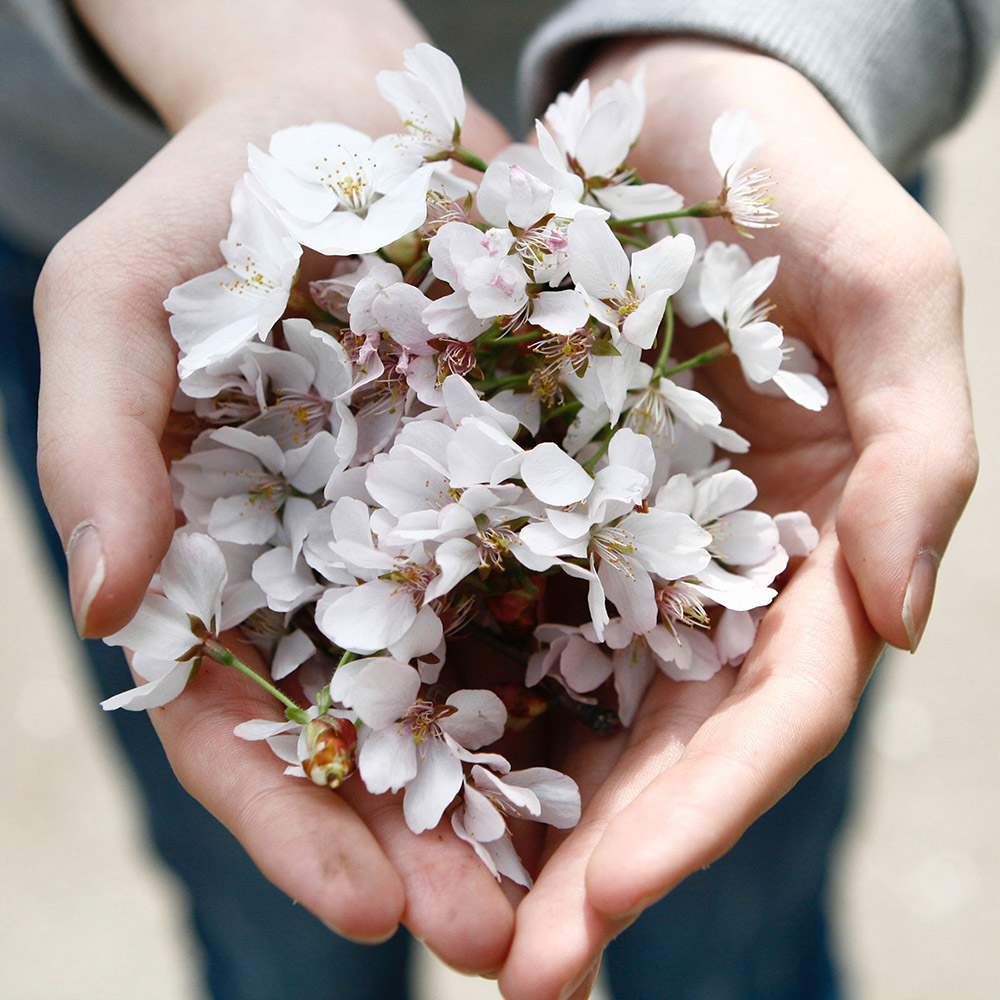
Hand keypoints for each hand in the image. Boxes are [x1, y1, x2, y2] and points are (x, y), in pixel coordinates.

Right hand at [34, 0, 513, 970]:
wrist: (338, 122)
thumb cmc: (209, 210)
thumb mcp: (115, 304)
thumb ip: (98, 446)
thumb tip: (107, 600)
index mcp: (227, 568)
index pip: (242, 728)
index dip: (292, 822)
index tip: (363, 911)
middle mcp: (339, 572)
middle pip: (377, 738)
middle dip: (431, 849)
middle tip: (501, 948)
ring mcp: (440, 531)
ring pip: (483, 686)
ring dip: (533, 795)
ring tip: (592, 889)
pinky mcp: (531, 475)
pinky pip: (570, 575)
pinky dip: (604, 657)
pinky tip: (661, 728)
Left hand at [498, 39, 976, 999]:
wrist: (666, 119)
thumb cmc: (785, 183)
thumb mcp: (886, 282)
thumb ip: (922, 445)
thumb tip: (902, 623)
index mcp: (809, 547)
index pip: (771, 717)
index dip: (701, 817)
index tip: (607, 901)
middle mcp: (713, 575)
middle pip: (666, 751)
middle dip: (599, 865)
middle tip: (510, 971)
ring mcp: (616, 551)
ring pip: (577, 714)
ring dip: (519, 825)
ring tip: (444, 918)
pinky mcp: (529, 506)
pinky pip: (491, 620)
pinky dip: (457, 708)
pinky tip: (399, 779)